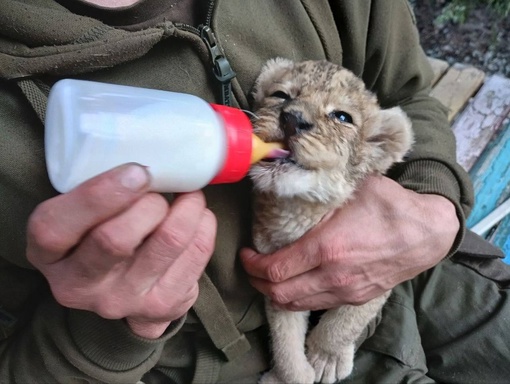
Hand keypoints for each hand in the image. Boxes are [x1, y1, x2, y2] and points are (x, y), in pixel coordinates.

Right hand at [27, 164, 215, 338]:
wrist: (118, 290)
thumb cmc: (98, 233)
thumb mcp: (79, 212)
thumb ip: (98, 190)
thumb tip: (145, 165)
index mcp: (48, 255)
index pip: (55, 228)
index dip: (99, 195)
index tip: (136, 171)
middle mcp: (79, 286)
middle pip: (115, 240)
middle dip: (149, 203)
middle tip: (160, 188)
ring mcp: (122, 300)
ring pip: (168, 241)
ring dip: (187, 208)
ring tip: (188, 196)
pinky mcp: (162, 306)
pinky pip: (196, 252)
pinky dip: (203, 224)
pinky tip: (197, 216)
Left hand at [241, 175, 458, 310]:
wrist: (428, 234)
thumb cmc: (391, 207)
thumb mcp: (353, 188)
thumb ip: (321, 190)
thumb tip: (295, 178)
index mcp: (326, 248)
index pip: (274, 269)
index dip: (252, 265)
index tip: (245, 254)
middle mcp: (332, 276)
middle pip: (278, 293)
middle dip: (256, 282)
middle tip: (250, 267)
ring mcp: (344, 291)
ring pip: (296, 305)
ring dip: (275, 293)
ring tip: (267, 277)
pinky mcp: (355, 298)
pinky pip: (316, 305)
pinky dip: (298, 298)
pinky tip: (295, 282)